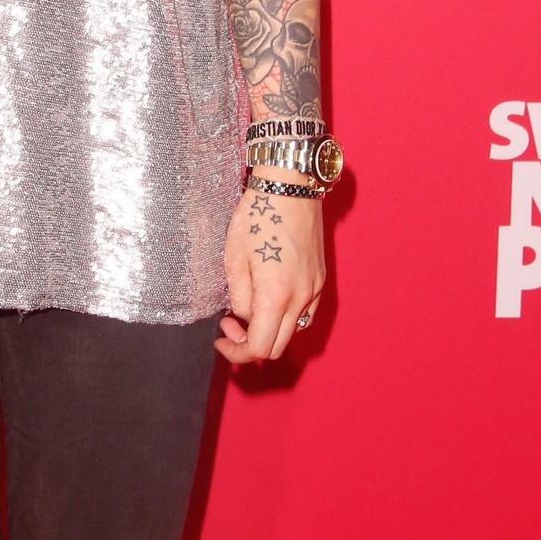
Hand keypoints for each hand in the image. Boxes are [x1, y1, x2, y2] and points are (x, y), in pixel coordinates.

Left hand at [219, 181, 324, 364]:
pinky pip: (304, 313)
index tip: (220, 339)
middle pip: (277, 346)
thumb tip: (244, 317)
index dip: (236, 352)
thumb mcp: (234, 259)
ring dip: (269, 331)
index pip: (259, 347)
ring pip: (292, 331)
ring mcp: (314, 289)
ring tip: (248, 311)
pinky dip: (285, 317)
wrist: (290, 187)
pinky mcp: (320, 279)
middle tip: (229, 325)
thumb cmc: (258, 216)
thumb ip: (240, 297)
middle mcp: (302, 298)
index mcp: (277, 296)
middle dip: (250, 344)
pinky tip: (268, 300)